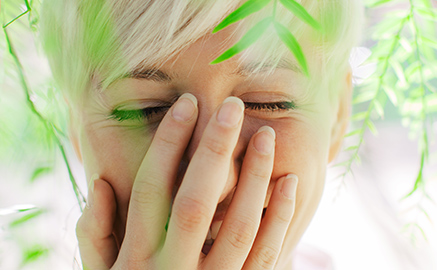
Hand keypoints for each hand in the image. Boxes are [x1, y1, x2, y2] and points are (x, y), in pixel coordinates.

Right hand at [75, 94, 297, 268]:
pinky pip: (266, 256)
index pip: (152, 189)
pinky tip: (289, 183)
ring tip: (265, 136)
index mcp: (136, 259)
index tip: (187, 106)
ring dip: (254, 178)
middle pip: (196, 200)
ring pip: (237, 226)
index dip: (169, 144)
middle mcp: (173, 269)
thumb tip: (100, 183)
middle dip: (213, 150)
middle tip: (230, 106)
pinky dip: (279, 218)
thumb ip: (95, 235)